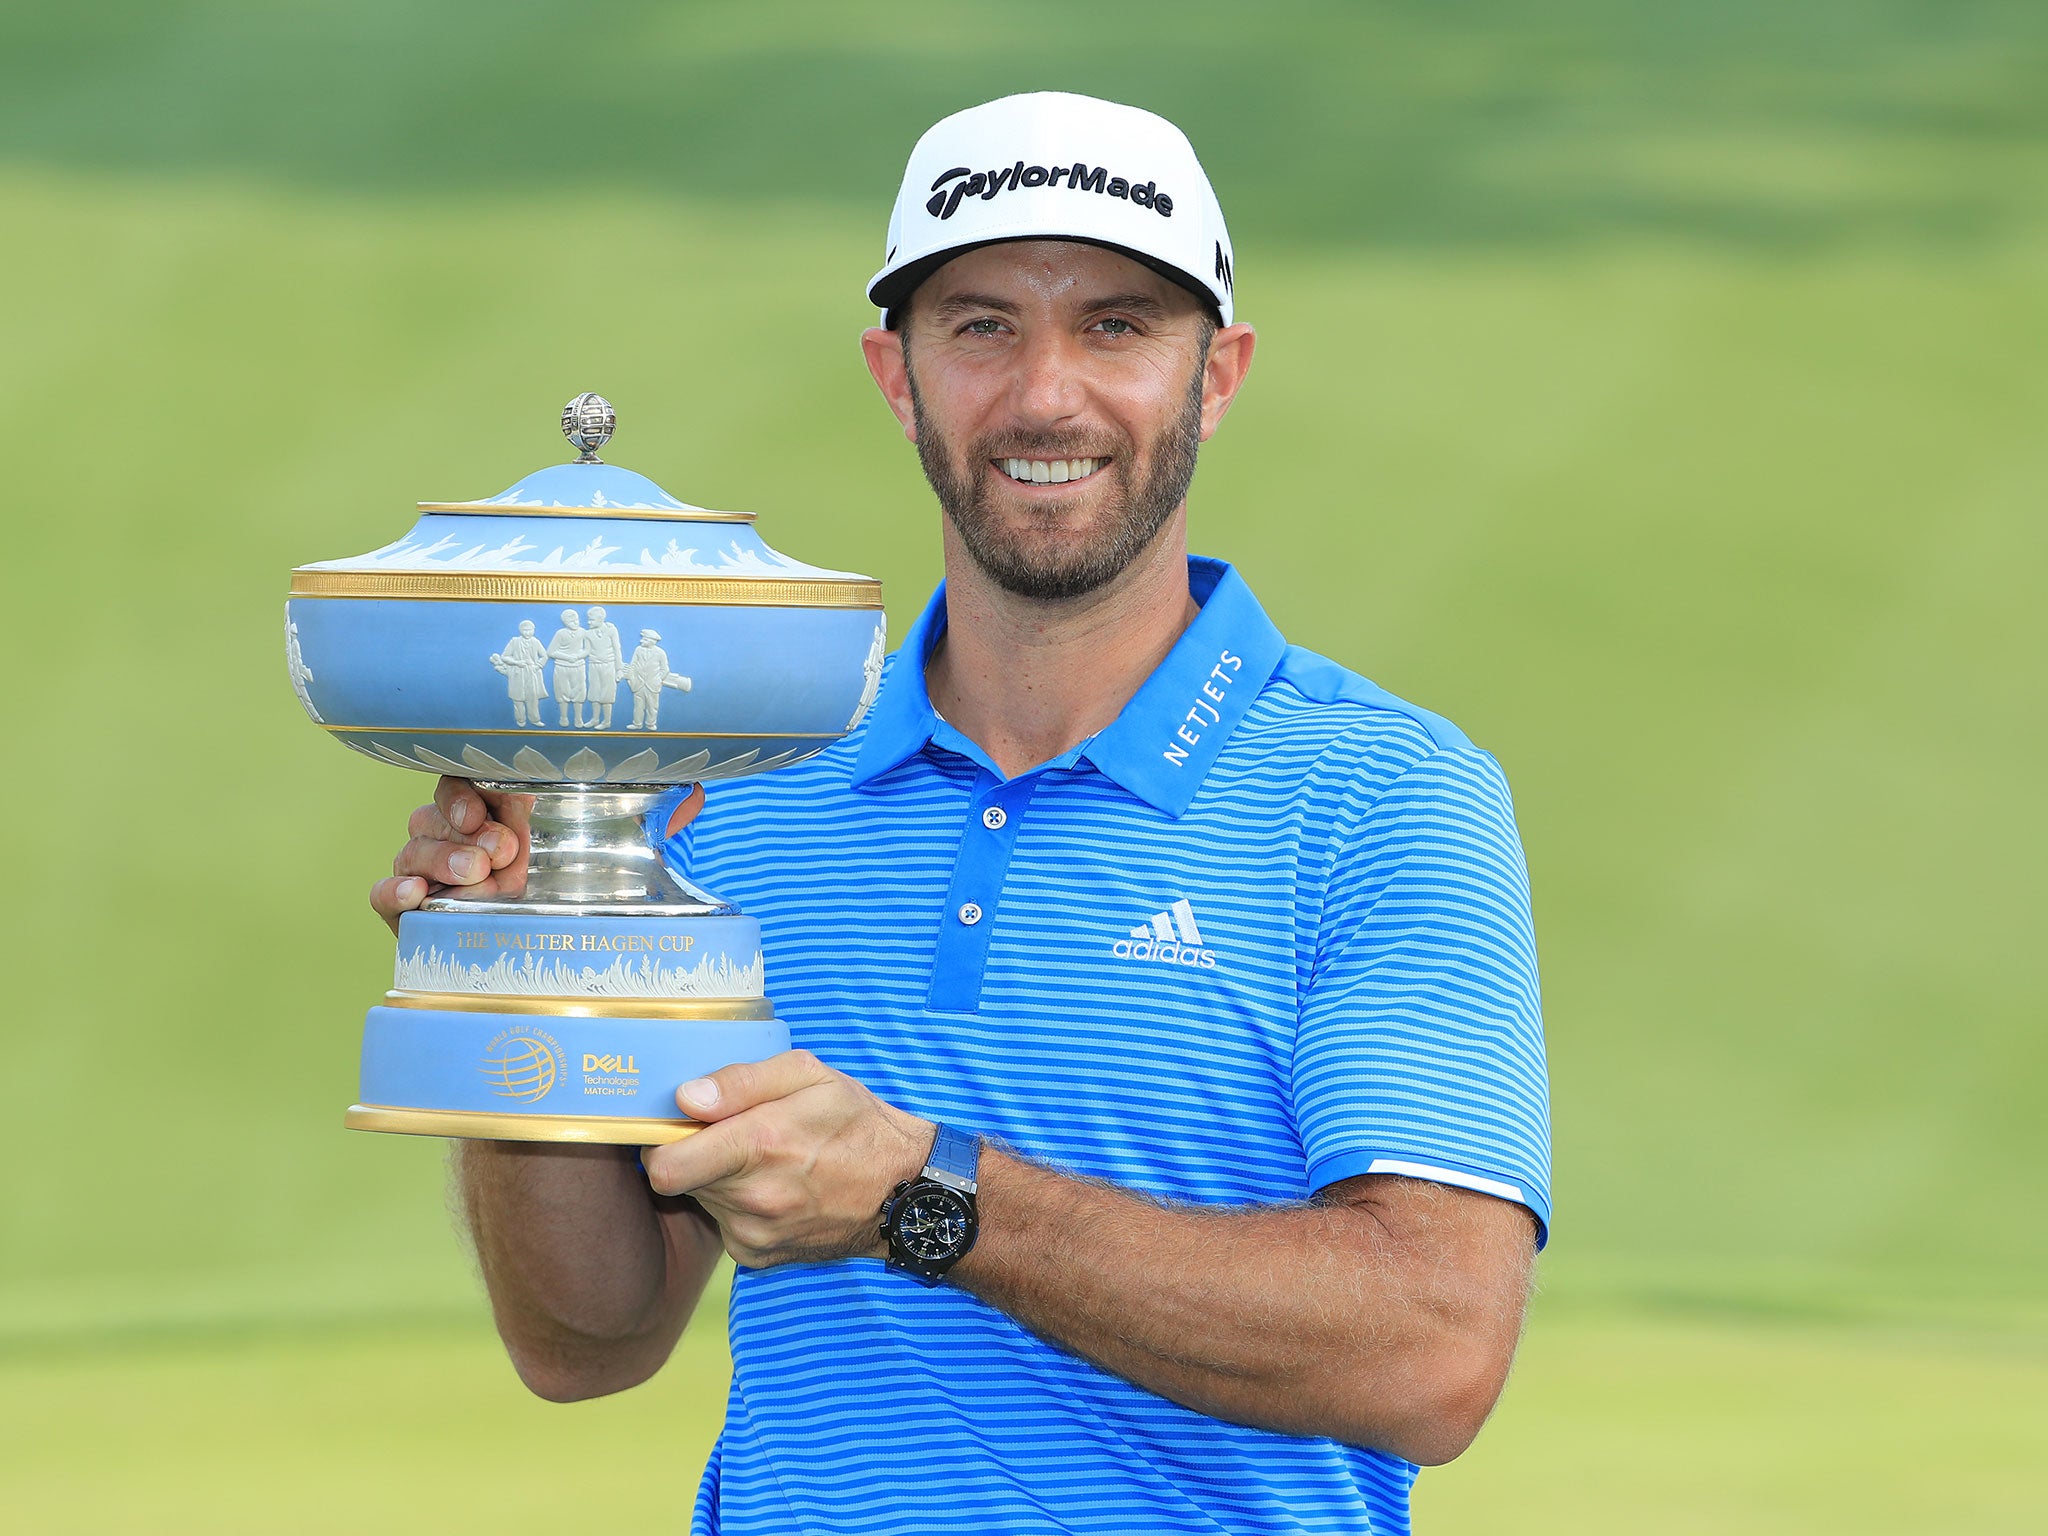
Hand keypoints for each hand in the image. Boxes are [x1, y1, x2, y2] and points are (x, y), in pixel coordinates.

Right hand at [368, 778, 704, 934]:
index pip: (473, 779)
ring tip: (475, 875)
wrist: (554, 979)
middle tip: (500, 853)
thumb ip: (651, 823)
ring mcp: (438, 876)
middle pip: (439, 809)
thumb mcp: (621, 863)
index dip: (477, 786)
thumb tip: (696, 792)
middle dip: (463, 825)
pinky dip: (393, 888)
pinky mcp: (415, 916)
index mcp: (508, 815)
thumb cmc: (583, 907)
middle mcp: (468, 841)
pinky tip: (415, 893)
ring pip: (413, 843)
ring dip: (439, 853)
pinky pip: (385, 892)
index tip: (502, 806)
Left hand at [641, 1051, 931, 1269]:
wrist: (904, 1191)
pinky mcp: (757, 1257)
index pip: (664, 1164)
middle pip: (675, 1179)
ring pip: (700, 1200)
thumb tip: (685, 1098)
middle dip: (690, 1152)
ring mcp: (753, 1234)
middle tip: (728, 1133)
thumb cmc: (857, 1123)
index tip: (679, 1122)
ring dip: (715, 1178)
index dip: (660, 1138)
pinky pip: (723, 1223)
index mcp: (759, 1145)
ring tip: (761, 1158)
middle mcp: (751, 1199)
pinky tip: (773, 1187)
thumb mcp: (809, 1075)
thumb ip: (742, 1081)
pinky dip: (736, 1204)